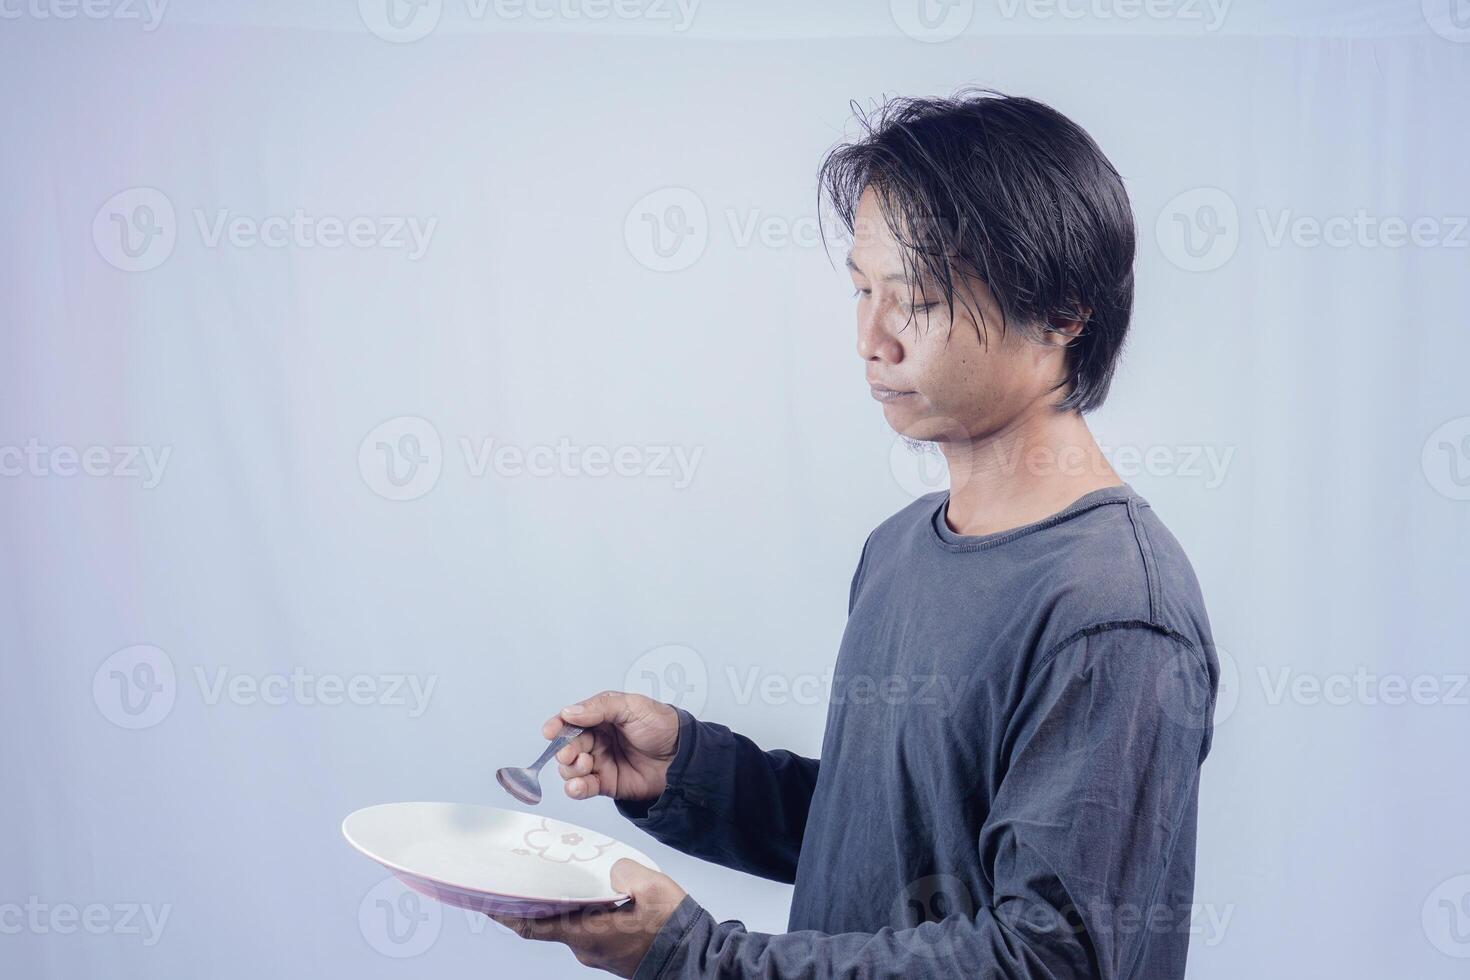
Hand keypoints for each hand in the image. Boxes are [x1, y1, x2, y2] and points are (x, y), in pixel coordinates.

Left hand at [489, 858, 687, 977]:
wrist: (695, 959)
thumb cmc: (674, 928)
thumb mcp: (651, 888)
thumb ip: (624, 871)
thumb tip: (611, 869)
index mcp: (586, 933)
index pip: (533, 926)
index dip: (506, 914)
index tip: (486, 900)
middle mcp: (585, 947)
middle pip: (549, 920)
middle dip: (534, 899)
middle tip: (523, 873)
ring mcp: (598, 951)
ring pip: (570, 922)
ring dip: (561, 902)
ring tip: (559, 875)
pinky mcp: (611, 950)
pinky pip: (587, 926)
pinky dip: (581, 909)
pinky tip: (592, 891)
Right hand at [544, 691, 679, 802]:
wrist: (683, 757)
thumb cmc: (661, 726)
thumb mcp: (632, 706)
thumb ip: (600, 707)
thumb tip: (569, 712)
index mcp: (601, 718)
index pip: (571, 720)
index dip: (558, 725)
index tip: (550, 731)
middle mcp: (597, 740)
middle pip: (568, 746)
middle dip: (565, 750)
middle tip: (571, 753)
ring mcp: (600, 763)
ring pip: (571, 768)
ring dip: (571, 769)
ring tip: (587, 765)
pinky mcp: (606, 784)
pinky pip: (583, 788)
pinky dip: (575, 788)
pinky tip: (577, 786)